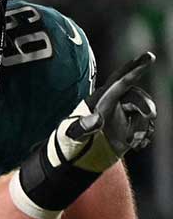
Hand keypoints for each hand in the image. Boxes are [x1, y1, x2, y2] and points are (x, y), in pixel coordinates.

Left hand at [57, 52, 156, 171]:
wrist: (73, 162)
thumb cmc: (68, 146)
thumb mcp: (72, 136)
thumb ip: (83, 128)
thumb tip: (98, 119)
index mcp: (99, 101)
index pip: (119, 81)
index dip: (134, 68)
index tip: (149, 56)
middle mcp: (112, 105)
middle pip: (136, 96)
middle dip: (146, 105)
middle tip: (150, 116)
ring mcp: (121, 117)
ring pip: (144, 114)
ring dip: (144, 127)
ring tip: (134, 143)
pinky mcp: (128, 130)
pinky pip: (146, 126)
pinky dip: (146, 136)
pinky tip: (138, 146)